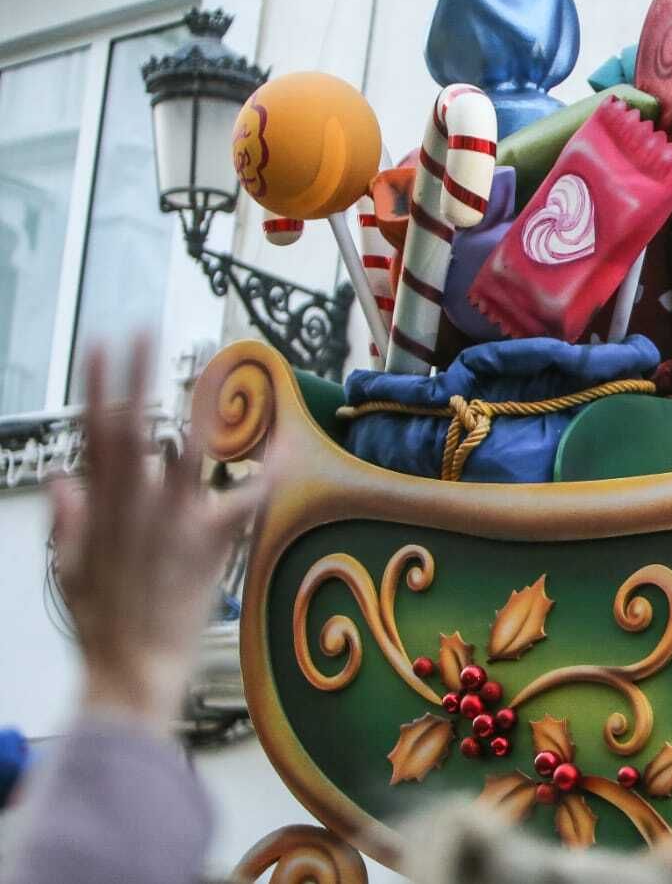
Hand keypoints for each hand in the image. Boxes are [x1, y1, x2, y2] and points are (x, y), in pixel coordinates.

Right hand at [49, 337, 271, 734]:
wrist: (133, 668)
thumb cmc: (101, 626)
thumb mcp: (70, 570)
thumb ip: (69, 521)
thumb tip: (59, 480)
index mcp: (100, 508)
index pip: (95, 434)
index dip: (97, 387)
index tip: (100, 348)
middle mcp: (135, 506)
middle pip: (133, 428)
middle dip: (136, 375)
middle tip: (142, 330)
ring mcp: (174, 520)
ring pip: (187, 453)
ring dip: (198, 409)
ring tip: (210, 370)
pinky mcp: (209, 542)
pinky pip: (244, 500)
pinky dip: (265, 475)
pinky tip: (285, 447)